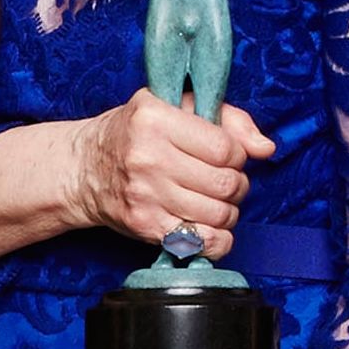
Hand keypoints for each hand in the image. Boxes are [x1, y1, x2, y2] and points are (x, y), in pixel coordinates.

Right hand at [70, 91, 272, 256]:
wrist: (83, 169)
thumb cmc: (134, 133)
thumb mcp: (174, 106)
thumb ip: (228, 118)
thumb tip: (266, 148)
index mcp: (155, 120)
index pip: (225, 148)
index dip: (237, 155)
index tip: (225, 155)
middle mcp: (148, 159)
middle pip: (224, 184)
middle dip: (236, 185)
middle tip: (223, 180)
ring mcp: (145, 196)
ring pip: (218, 214)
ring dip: (228, 211)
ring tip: (215, 201)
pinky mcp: (145, 226)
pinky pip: (201, 243)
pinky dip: (217, 239)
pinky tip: (209, 226)